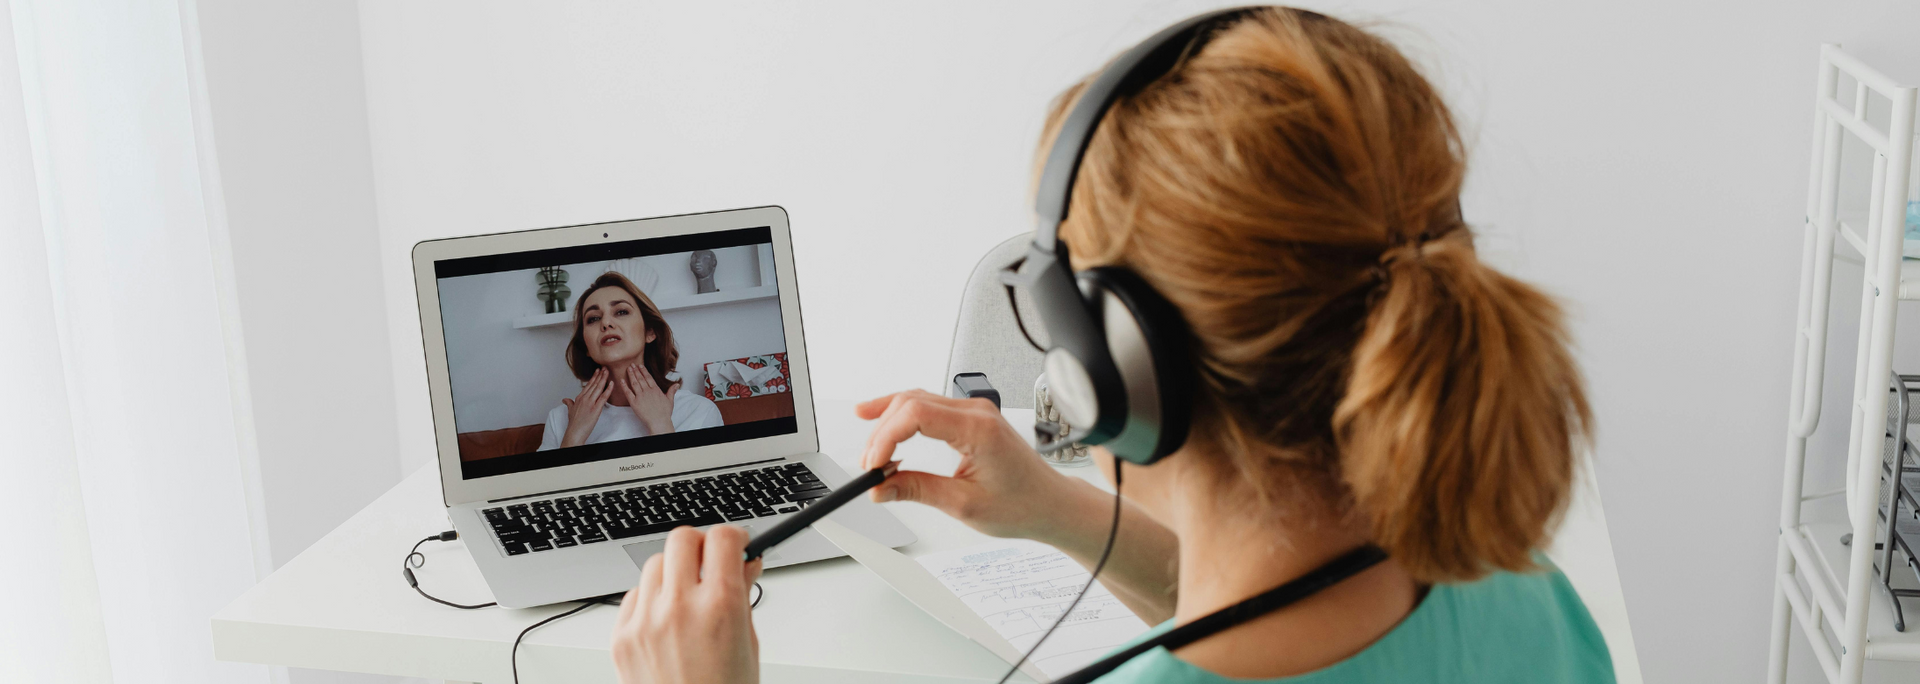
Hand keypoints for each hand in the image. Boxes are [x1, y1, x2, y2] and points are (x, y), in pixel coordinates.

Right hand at [560, 368, 614, 447]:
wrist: (574, 431)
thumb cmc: (573, 423)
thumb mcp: (570, 410)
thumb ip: (569, 403)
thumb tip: (565, 399)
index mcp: (579, 398)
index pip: (588, 385)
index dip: (594, 377)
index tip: (598, 371)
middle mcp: (584, 398)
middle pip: (594, 384)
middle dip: (600, 375)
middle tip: (605, 367)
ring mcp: (590, 403)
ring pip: (598, 388)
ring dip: (604, 379)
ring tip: (608, 371)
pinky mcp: (596, 409)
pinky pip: (603, 397)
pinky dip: (608, 390)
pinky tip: (611, 384)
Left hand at [612, 526, 763, 683]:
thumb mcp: (748, 643)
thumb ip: (743, 596)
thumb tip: (743, 565)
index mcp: (720, 606)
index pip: (721, 538)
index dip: (733, 536)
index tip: (736, 544)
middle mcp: (678, 607)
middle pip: (682, 539)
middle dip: (700, 545)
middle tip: (710, 560)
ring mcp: (645, 622)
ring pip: (655, 565)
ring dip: (673, 571)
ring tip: (688, 596)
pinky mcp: (622, 638)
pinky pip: (633, 596)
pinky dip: (650, 600)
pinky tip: (666, 619)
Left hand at [618, 364, 680, 434]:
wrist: (659, 422)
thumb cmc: (664, 413)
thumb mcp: (670, 400)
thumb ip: (671, 391)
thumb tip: (677, 385)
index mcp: (656, 390)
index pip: (648, 377)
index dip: (643, 371)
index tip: (640, 366)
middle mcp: (648, 391)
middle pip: (640, 378)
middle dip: (636, 370)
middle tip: (632, 364)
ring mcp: (640, 396)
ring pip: (634, 383)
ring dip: (631, 375)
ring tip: (628, 368)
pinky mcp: (634, 402)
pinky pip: (628, 392)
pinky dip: (624, 386)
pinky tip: (621, 380)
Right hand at [858, 390, 1085, 541]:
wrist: (1050, 504)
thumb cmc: (1022, 504)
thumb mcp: (964, 505)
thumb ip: (917, 491)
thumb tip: (881, 487)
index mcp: (978, 429)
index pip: (917, 414)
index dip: (886, 437)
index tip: (873, 464)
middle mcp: (976, 412)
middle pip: (911, 403)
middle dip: (882, 432)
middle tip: (868, 467)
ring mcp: (974, 411)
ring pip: (917, 400)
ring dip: (888, 423)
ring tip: (871, 453)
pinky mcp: (971, 418)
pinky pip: (928, 407)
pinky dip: (902, 417)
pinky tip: (882, 420)